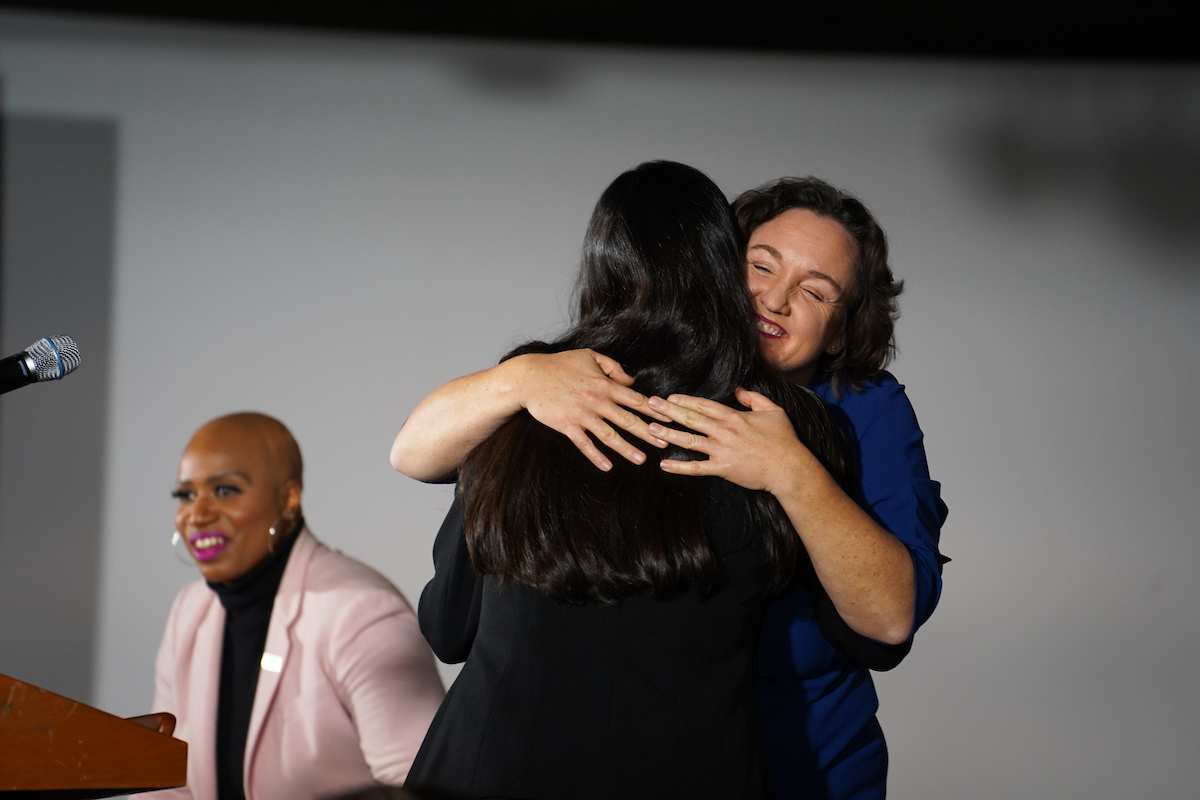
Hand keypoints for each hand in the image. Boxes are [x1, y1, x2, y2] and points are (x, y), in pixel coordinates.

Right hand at [515, 349, 670, 471]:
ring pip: (609, 435)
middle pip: (627, 420)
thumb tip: (632, 381)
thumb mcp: (589, 356)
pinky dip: (596, 456)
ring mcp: (582, 414)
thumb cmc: (560, 364)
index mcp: (604, 384)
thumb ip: (613, 367)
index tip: (669, 419)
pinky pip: (584, 444)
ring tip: (641, 460)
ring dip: (626, 448)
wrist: (529, 376)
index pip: (635, 399)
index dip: (654, 410)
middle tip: (664, 443)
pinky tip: (607, 466)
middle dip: (648, 432)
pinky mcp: (566, 425)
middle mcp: (597, 400)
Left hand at [648, 387, 815, 495]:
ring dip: (669, 434)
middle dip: (669, 410)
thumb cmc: (784, 440)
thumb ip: (754, 398)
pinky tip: (664, 464)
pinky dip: (680, 467)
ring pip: (690, 440)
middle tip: (650, 405)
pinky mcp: (723, 469)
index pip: (704, 405)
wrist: (790, 469)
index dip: (685, 400)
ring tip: (651, 429)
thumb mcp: (773, 411)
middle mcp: (725, 431)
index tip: (669, 396)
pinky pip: (697, 468)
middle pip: (692, 418)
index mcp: (734, 417)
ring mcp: (722, 450)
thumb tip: (738, 390)